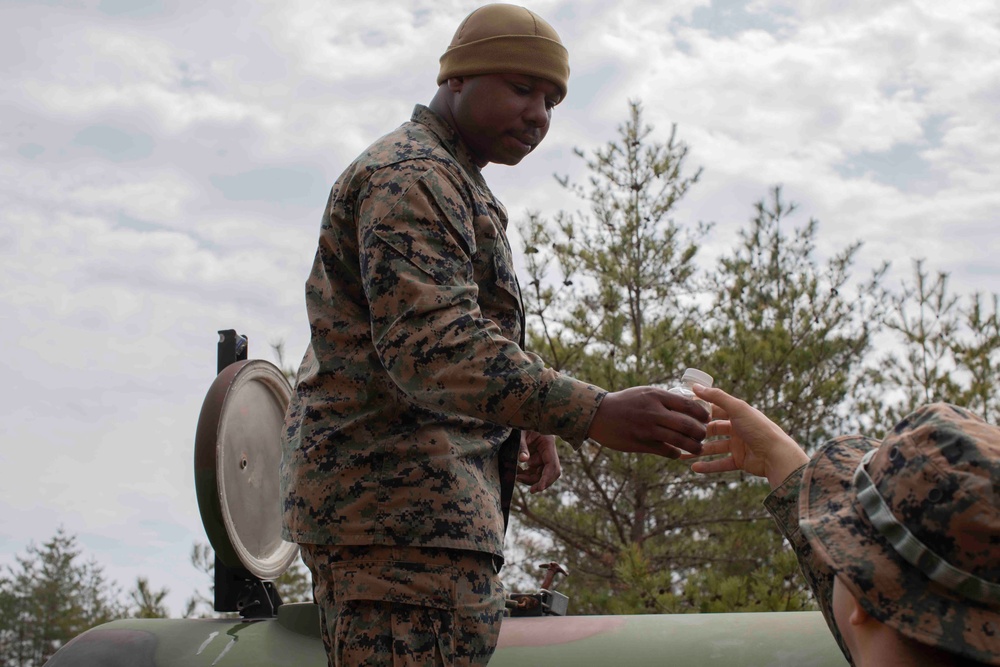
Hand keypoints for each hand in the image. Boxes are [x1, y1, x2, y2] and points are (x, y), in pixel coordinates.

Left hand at [516, 430, 560, 492]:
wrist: (519, 419)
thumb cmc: (521, 424)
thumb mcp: (521, 433)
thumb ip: (522, 446)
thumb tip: (523, 460)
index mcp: (548, 444)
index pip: (552, 465)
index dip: (547, 478)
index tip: (540, 488)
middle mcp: (548, 452)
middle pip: (549, 473)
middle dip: (540, 482)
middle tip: (530, 490)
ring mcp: (542, 456)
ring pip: (541, 474)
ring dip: (531, 480)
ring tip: (518, 476)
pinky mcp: (535, 458)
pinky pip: (534, 472)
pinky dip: (526, 475)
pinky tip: (517, 472)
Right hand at [586, 387, 708, 457]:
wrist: (599, 414)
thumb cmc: (625, 402)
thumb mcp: (645, 392)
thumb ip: (665, 398)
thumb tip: (689, 404)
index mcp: (656, 396)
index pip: (688, 405)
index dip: (702, 413)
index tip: (707, 418)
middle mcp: (654, 412)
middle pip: (687, 425)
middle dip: (701, 432)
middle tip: (704, 435)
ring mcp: (647, 429)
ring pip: (679, 440)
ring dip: (692, 446)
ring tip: (697, 448)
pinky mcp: (641, 443)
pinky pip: (666, 451)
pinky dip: (675, 453)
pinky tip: (677, 453)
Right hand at [688, 385, 807, 487]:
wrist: (776, 455)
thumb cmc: (758, 428)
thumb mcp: (737, 408)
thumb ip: (716, 397)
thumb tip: (695, 387)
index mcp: (738, 413)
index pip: (715, 409)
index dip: (700, 410)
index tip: (682, 411)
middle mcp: (738, 428)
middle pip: (713, 429)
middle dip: (697, 432)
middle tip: (680, 434)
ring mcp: (739, 446)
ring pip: (714, 448)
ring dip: (699, 451)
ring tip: (682, 455)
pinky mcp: (740, 461)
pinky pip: (721, 464)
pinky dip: (708, 466)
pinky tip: (694, 468)